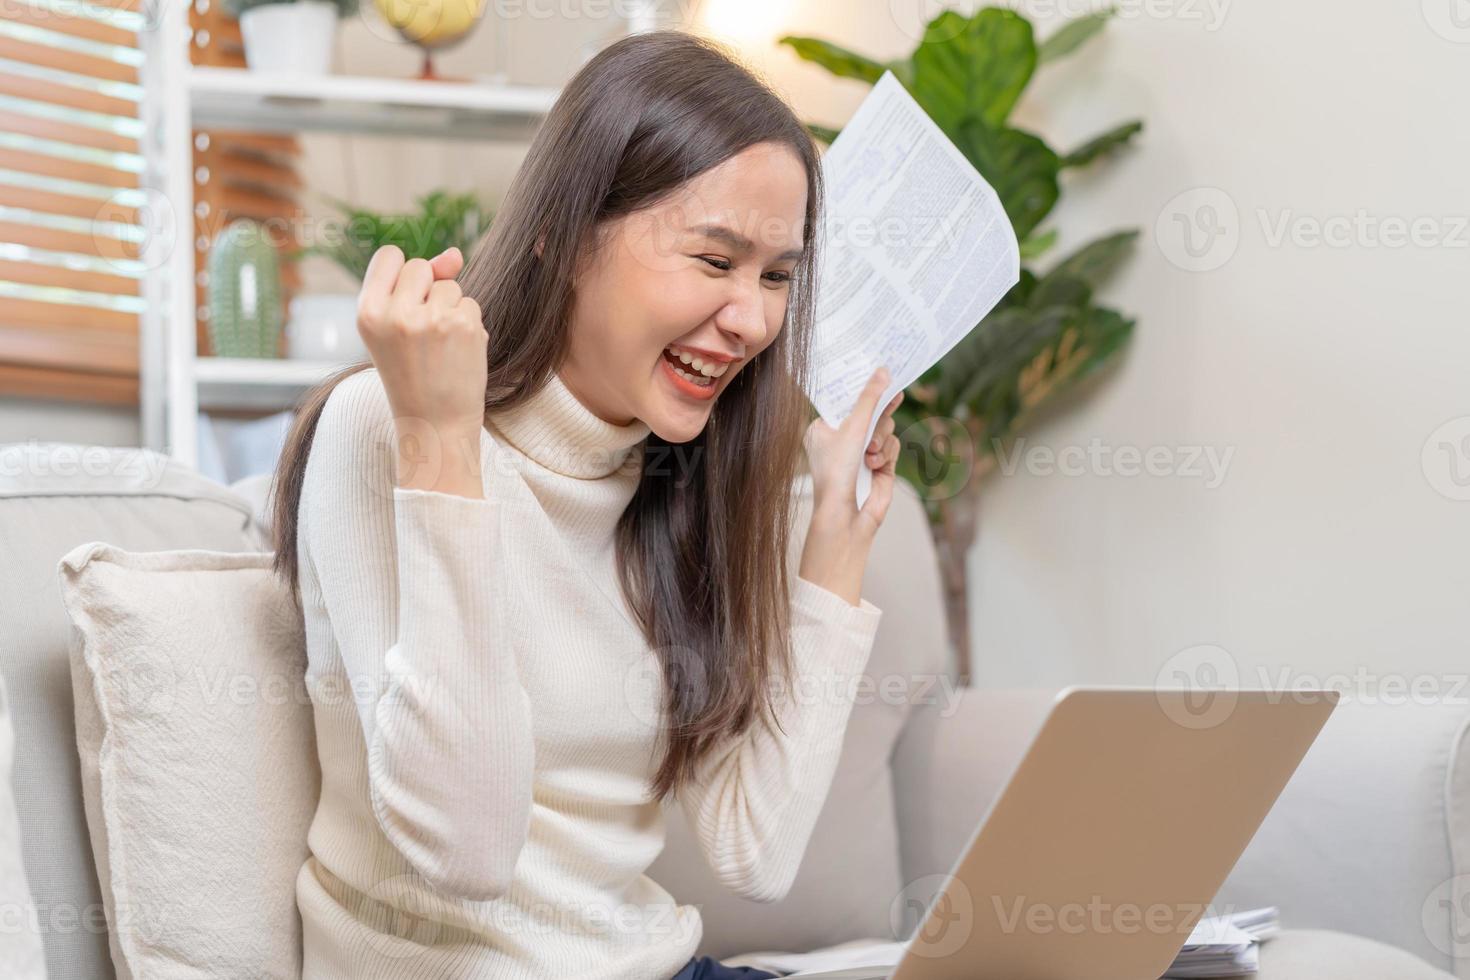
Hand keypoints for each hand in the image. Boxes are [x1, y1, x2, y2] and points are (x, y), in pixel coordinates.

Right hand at [356, 244, 487, 496]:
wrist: (435, 425)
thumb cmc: (412, 375)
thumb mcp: (396, 329)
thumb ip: (418, 284)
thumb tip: (456, 255)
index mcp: (367, 313)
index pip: (389, 256)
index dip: (402, 275)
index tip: (403, 304)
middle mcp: (396, 313)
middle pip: (421, 267)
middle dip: (428, 292)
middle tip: (421, 334)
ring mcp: (432, 319)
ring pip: (450, 285)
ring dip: (450, 309)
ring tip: (438, 347)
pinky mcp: (464, 326)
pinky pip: (470, 303)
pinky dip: (468, 324)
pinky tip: (457, 352)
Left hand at [798, 366, 903, 604]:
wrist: (845, 517)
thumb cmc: (836, 474)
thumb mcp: (853, 430)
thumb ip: (870, 400)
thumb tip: (883, 371)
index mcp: (823, 428)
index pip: (846, 401)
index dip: (863, 388)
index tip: (881, 371)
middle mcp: (841, 440)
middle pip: (871, 413)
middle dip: (878, 416)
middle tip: (897, 394)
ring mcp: (860, 453)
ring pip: (885, 428)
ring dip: (881, 439)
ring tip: (870, 454)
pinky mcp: (878, 465)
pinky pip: (892, 445)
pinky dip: (886, 453)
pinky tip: (876, 466)